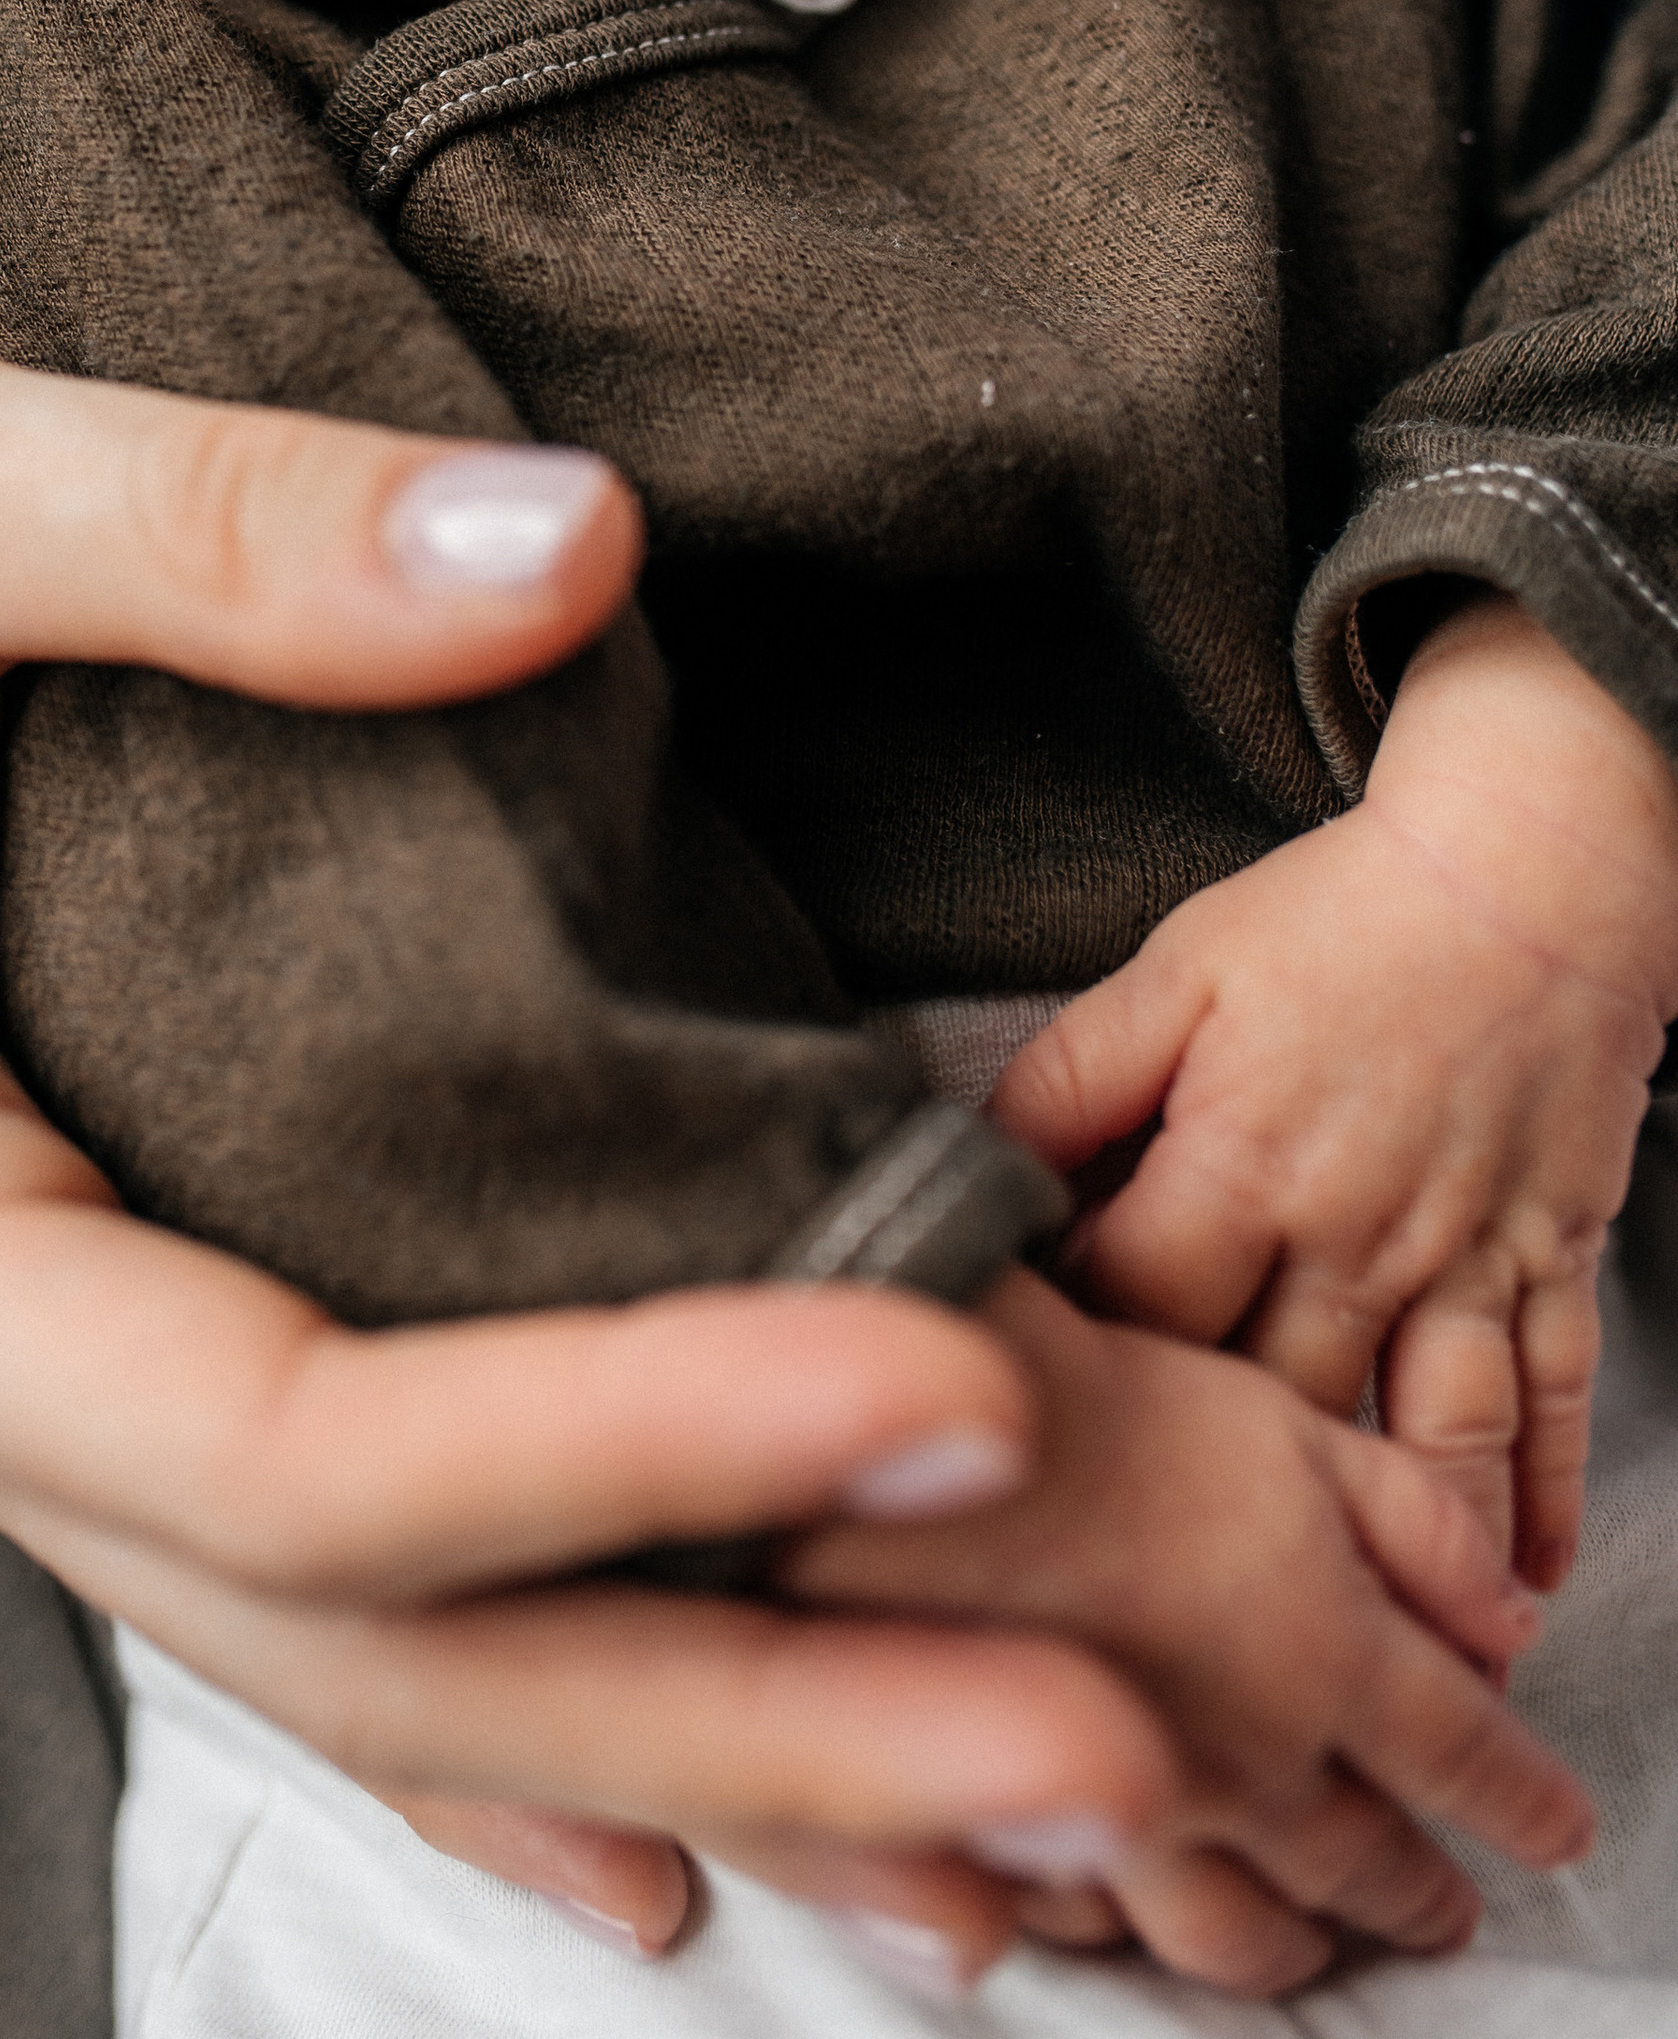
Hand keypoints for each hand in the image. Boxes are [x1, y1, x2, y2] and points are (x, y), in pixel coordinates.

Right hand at [0, 6, 1179, 1987]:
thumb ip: (207, 519)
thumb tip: (574, 550)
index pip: (271, 1431)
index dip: (623, 1440)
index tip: (958, 1385)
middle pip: (362, 1622)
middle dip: (745, 1698)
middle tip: (1118, 1749)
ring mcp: (19, 1361)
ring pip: (371, 1641)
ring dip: (708, 1731)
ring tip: (1036, 1815)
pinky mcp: (103, 1307)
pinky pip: (331, 1561)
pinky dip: (545, 1686)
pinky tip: (723, 1815)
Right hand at [778, 1266, 1590, 2000]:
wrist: (922, 1450)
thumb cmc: (1095, 1414)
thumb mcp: (1295, 1427)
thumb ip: (1420, 1525)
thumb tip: (1512, 1616)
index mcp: (1332, 1662)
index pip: (1469, 1759)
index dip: (1524, 1797)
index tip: (1554, 1823)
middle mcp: (1247, 1767)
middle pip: (1364, 1867)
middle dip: (1416, 1894)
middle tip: (1442, 1908)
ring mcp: (1130, 1818)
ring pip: (1234, 1935)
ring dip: (1285, 1947)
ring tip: (1305, 1942)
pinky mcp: (1018, 1835)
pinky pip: (1090, 1928)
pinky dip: (1123, 1932)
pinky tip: (1126, 1914)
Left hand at [993, 597, 1677, 1583]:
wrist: (1527, 871)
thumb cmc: (1341, 919)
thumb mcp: (1174, 972)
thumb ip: (1069, 1081)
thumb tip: (972, 1168)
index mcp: (1245, 1164)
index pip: (1139, 1312)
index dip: (1078, 1367)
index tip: (1031, 1418)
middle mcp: (1356, 1238)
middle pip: (1276, 1410)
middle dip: (1221, 1506)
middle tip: (1159, 1583)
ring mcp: (1461, 1264)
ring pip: (1433, 1443)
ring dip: (1409, 1557)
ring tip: (1375, 1653)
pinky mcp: (1547, 1264)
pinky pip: (1552, 1405)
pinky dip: (1543, 1503)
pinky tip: (1521, 1584)